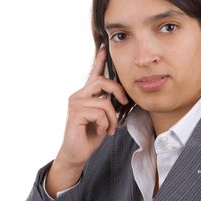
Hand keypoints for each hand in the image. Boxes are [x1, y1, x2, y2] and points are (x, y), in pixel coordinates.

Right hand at [46, 45, 128, 195]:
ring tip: (109, 128)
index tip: (105, 46)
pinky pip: (100, 113)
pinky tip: (101, 131)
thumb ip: (109, 104)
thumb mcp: (105, 117)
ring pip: (105, 102)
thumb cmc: (91, 136)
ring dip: (112, 118)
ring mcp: (75, 103)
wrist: (78, 154)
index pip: (94, 73)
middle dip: (118, 91)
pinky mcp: (75, 113)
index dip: (99, 59)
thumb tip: (120, 97)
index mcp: (86, 95)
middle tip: (124, 102)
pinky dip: (106, 124)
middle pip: (103, 81)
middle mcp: (79, 95)